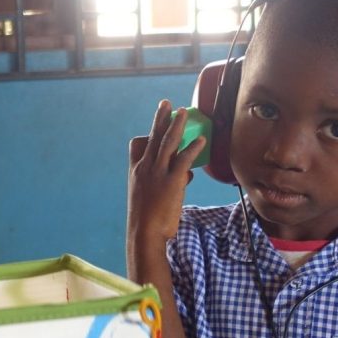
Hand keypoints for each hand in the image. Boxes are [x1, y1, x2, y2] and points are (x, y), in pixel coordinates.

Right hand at [127, 100, 204, 246]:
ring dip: (176, 125)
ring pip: (167, 143)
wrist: (144, 234)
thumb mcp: (154, 199)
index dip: (147, 134)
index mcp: (137, 172)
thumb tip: (187, 174)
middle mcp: (145, 169)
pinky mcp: (171, 181)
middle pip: (153, 137)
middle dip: (160, 118)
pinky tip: (201, 140)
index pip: (138, 147)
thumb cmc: (148, 221)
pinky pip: (183, 160)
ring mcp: (157, 173)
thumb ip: (170, 182)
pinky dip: (193, 148)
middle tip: (166, 103)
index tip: (155, 123)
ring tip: (183, 111)